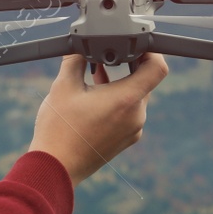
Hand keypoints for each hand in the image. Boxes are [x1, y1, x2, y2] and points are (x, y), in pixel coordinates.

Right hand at [27, 53, 169, 185]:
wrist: (55, 168)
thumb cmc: (59, 130)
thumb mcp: (63, 86)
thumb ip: (75, 60)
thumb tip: (79, 46)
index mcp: (126, 100)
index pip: (157, 68)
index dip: (151, 51)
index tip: (135, 45)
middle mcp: (136, 116)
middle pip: (144, 81)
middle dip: (126, 66)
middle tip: (105, 57)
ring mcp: (133, 130)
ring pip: (134, 97)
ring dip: (119, 84)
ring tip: (95, 76)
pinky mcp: (125, 140)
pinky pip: (128, 113)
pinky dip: (116, 101)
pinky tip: (94, 98)